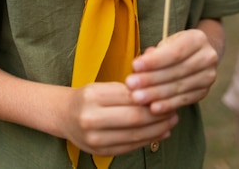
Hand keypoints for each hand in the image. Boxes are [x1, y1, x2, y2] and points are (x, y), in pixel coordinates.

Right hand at [64, 81, 178, 156]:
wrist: (64, 116)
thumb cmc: (88, 97)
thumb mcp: (102, 86)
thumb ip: (126, 89)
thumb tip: (155, 89)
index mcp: (93, 95)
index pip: (129, 96)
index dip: (150, 96)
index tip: (166, 94)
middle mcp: (91, 118)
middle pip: (134, 118)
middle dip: (158, 115)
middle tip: (174, 111)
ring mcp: (95, 138)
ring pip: (134, 135)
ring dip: (157, 130)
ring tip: (171, 122)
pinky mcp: (100, 152)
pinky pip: (129, 147)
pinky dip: (147, 141)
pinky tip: (159, 133)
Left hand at [125, 28, 218, 114]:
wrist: (197, 55)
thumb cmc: (175, 46)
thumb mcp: (167, 42)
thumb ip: (155, 53)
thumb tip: (140, 65)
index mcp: (197, 39)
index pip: (174, 52)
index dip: (154, 61)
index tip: (134, 66)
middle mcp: (208, 57)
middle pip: (176, 71)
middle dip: (151, 79)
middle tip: (130, 85)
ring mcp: (208, 76)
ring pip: (178, 87)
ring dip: (156, 94)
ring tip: (137, 97)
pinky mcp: (204, 92)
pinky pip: (183, 100)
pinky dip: (167, 105)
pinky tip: (152, 108)